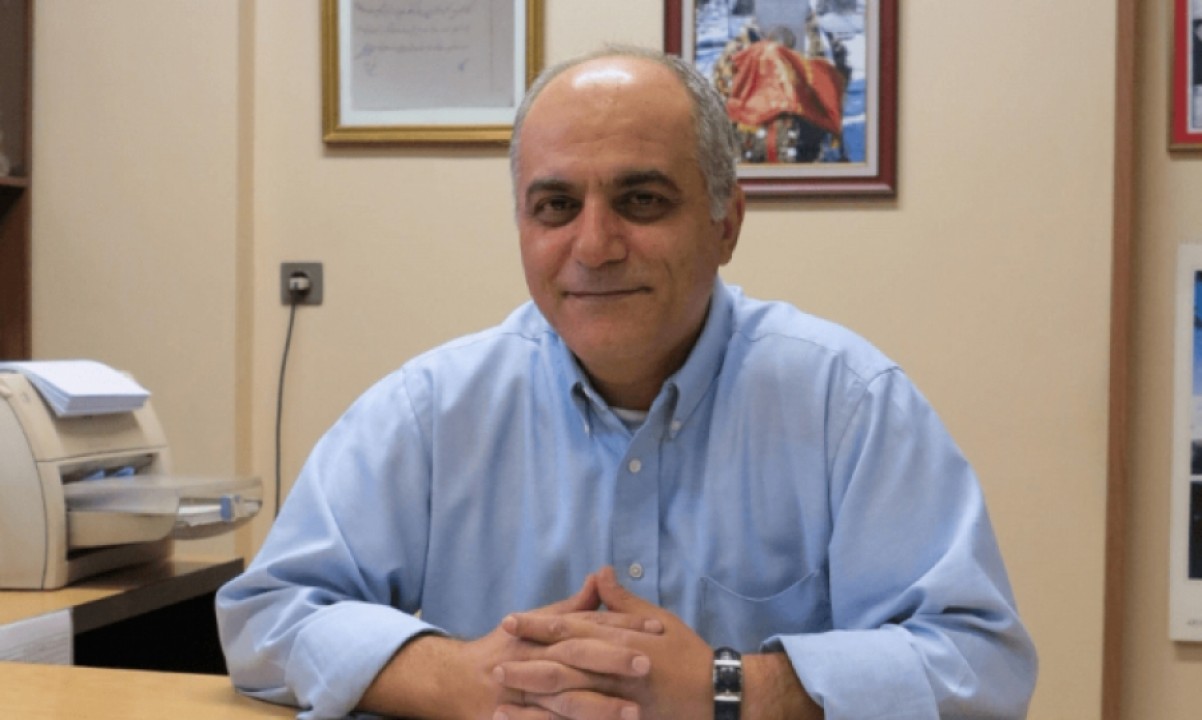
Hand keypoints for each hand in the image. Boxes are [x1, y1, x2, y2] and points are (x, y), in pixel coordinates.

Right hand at [358, 573, 659, 719]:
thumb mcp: (538, 621)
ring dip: (599, 706)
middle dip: (611, 661)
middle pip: (577, 658)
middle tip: (648, 664)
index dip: (623, 627)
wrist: (454, 681)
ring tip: (634, 712)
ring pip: (565, 699)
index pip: (589, 626)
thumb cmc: (503, 647)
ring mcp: (526, 693)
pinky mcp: (519, 719)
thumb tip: (602, 576)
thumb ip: (575, 606)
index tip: (657, 628)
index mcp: (543, 632)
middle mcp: (535, 658)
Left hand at [494, 566, 711, 719]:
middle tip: (493, 667)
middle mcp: (617, 668)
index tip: (508, 622)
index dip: (538, 626)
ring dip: (534, 700)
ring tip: (501, 701)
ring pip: (569, 699)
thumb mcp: (657, 621)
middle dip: (527, 664)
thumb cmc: (687, 655)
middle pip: (563, 664)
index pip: (572, 629)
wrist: (718, 694)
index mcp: (621, 639)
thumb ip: (622, 602)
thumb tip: (600, 573)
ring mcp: (620, 699)